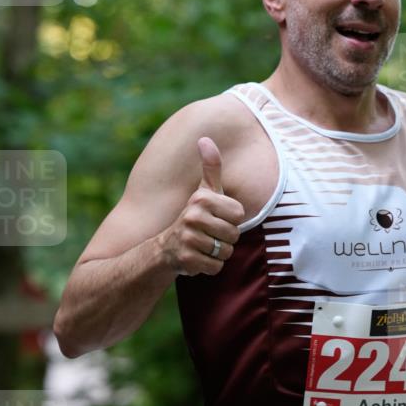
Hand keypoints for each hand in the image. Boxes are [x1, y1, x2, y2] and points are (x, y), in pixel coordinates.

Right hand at [159, 137, 244, 276]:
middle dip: (225, 239)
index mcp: (202, 199)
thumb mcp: (204, 191)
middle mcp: (193, 216)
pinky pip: (216, 267)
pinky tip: (198, 258)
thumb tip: (205, 138)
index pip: (239, 214)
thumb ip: (211, 167)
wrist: (167, 247)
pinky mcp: (187, 259)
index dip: (231, 219)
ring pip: (226, 252)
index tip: (216, 218)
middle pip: (234, 234)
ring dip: (218, 253)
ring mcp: (188, 238)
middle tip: (208, 234)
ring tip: (203, 246)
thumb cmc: (194, 216)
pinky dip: (210, 266)